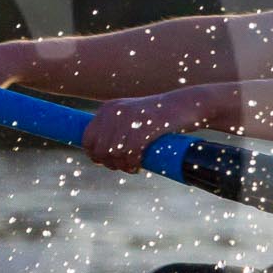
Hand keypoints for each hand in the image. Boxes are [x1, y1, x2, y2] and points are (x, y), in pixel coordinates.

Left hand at [82, 87, 220, 172]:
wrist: (185, 106)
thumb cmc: (158, 117)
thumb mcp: (131, 118)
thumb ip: (115, 130)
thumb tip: (96, 156)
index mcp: (108, 109)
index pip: (87, 139)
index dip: (95, 155)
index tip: (109, 162)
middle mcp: (114, 112)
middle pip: (99, 150)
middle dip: (109, 163)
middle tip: (124, 166)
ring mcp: (129, 119)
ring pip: (113, 154)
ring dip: (122, 166)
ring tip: (132, 167)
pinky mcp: (143, 127)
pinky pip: (129, 154)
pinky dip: (132, 164)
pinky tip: (139, 166)